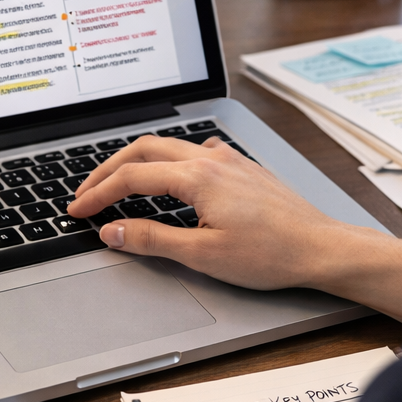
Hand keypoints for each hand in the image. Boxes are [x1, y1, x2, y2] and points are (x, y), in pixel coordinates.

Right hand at [68, 135, 401, 322]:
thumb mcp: (202, 254)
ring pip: (168, 146)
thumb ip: (151, 240)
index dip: (98, 194)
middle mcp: (210, 159)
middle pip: (143, 149)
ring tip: (117, 182)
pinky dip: (168, 159)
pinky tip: (170, 175)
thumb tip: (112, 232)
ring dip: (136, 161)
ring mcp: (228, 160)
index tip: (78, 211)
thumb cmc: (272, 254)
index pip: (131, 177)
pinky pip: (194, 151)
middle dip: (108, 169)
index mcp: (197, 177)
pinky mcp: (242, 168)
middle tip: (87, 193)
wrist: (322, 248)